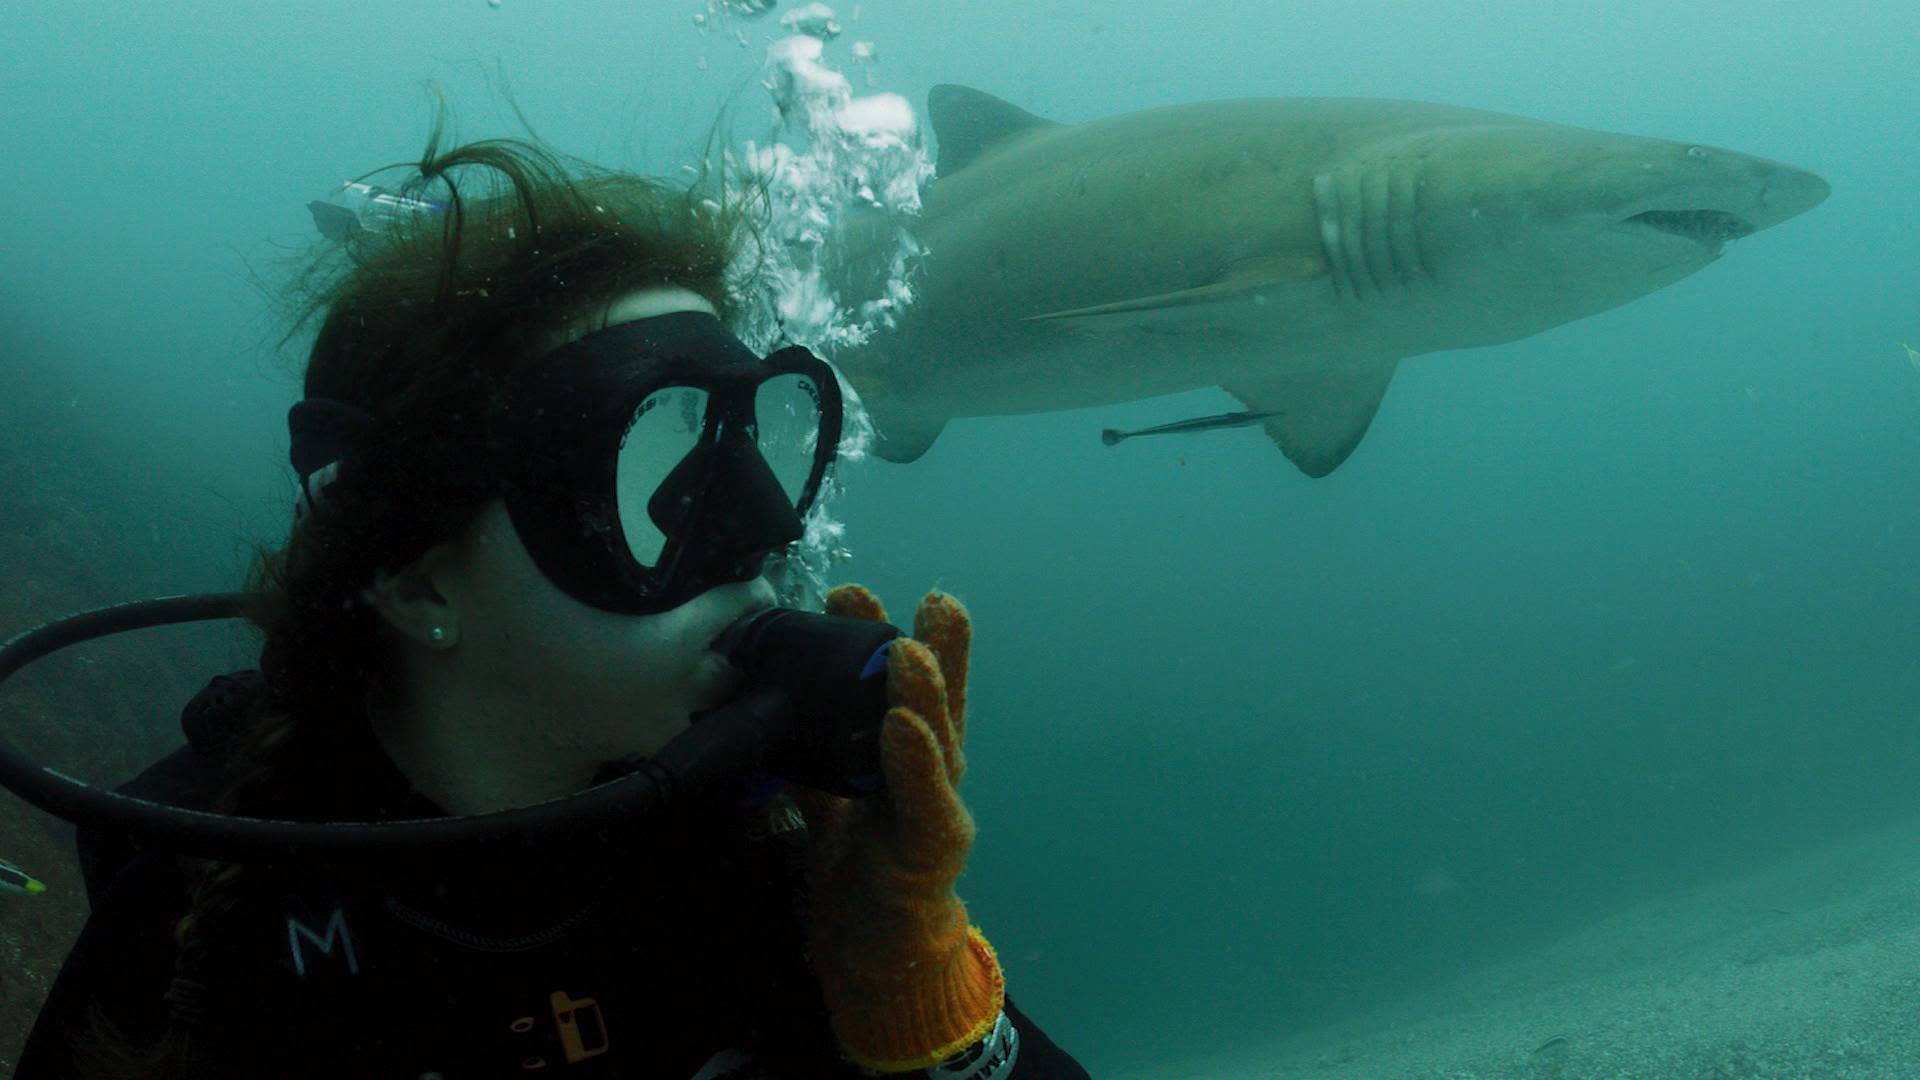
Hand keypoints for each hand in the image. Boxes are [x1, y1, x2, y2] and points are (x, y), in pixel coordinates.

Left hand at [793, 585, 1003, 1072]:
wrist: (875, 945)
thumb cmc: (856, 858)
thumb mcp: (824, 790)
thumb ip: (802, 747)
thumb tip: (741, 697)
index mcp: (907, 749)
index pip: (904, 682)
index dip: (885, 635)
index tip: (855, 591)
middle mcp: (934, 768)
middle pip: (940, 698)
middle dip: (936, 647)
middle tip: (929, 598)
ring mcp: (940, 805)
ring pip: (940, 741)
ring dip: (925, 694)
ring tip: (908, 652)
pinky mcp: (935, 848)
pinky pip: (927, 801)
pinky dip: (916, 762)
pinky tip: (904, 727)